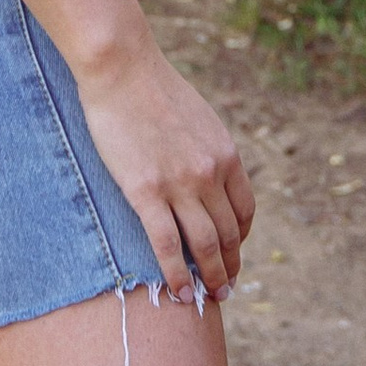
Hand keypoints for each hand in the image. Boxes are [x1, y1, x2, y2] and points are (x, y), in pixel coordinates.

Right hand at [73, 27, 253, 298]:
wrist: (121, 67)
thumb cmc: (153, 87)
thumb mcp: (198, 118)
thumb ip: (208, 150)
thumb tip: (207, 176)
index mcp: (226, 154)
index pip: (244, 211)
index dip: (241, 239)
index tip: (232, 253)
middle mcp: (210, 173)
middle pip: (228, 234)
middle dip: (229, 266)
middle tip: (225, 289)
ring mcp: (179, 184)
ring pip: (204, 246)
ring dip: (210, 278)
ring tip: (208, 298)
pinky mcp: (145, 191)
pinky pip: (167, 245)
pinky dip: (177, 274)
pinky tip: (179, 291)